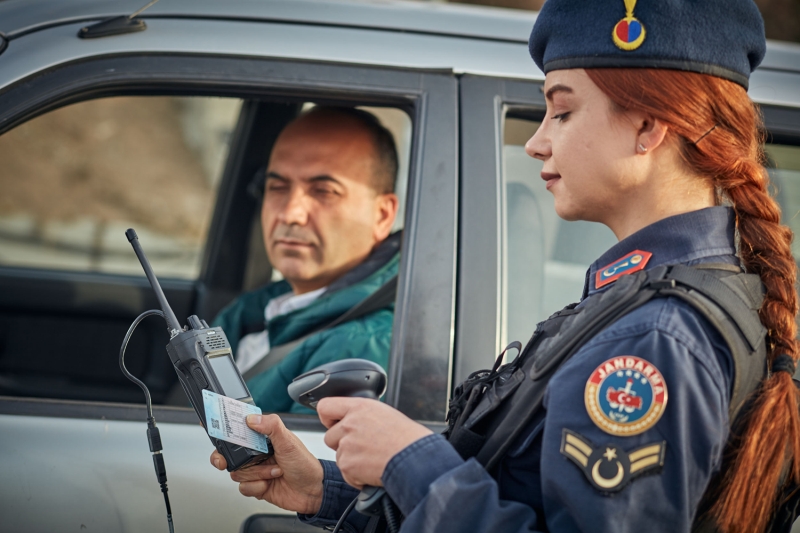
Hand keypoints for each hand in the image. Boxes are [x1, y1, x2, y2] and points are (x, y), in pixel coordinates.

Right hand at [210, 414, 323, 514]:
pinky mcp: (256, 486)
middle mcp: (256, 453)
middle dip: (228, 458)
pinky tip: (269, 483)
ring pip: (237, 473)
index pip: (238, 431)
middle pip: (229, 454)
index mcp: (263, 438)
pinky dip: (256, 486)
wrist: (313, 491)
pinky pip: (243, 488)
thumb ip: (272, 426)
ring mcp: (255, 470)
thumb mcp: (289, 441)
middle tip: (227, 461)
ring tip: (273, 471)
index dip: (224, 433)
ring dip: (255, 474)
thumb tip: (252, 418)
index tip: (217, 434)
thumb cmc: (305, 464)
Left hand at [317, 398, 432, 488]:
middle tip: (363, 448)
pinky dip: (357, 476)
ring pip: (339, 456)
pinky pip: (346, 473)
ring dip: (352, 461)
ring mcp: (347, 445)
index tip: (333, 423)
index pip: (325, 406)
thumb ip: (364, 416)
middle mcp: (350, 424)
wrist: (415, 459)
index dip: (328, 418)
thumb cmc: (408, 438)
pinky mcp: (347, 465)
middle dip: (342, 444)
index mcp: (360, 407)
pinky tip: (373, 470)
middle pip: (330, 437)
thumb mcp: (385, 414)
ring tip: (374, 460)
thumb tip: (355, 422)